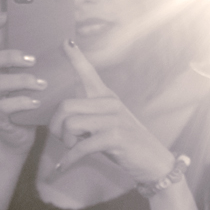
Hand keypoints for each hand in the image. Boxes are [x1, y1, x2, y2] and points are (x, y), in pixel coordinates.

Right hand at [0, 11, 46, 153]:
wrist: (20, 136)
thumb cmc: (29, 102)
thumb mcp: (31, 78)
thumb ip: (38, 61)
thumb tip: (64, 40)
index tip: (6, 16)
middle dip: (10, 56)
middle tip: (32, 59)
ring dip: (22, 80)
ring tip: (41, 83)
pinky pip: (5, 107)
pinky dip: (22, 102)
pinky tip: (36, 102)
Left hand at [48, 41, 173, 183]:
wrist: (154, 162)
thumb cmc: (125, 145)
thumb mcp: (107, 124)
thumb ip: (88, 116)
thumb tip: (61, 118)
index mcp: (107, 97)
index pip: (89, 73)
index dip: (75, 58)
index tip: (64, 41)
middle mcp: (110, 103)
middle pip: (65, 106)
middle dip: (56, 127)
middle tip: (63, 140)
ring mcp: (113, 119)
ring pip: (70, 124)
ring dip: (65, 142)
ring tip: (72, 150)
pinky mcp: (115, 137)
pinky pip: (80, 147)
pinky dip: (68, 160)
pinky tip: (61, 168)